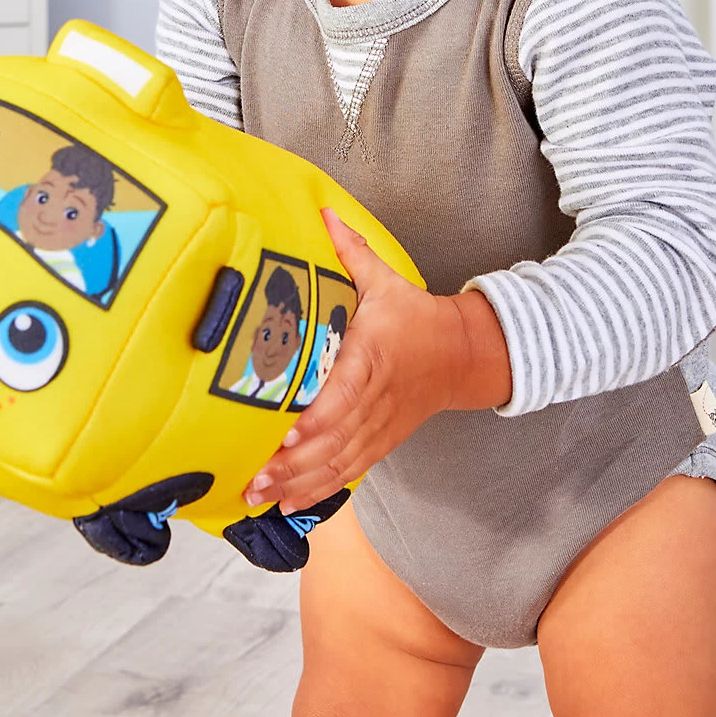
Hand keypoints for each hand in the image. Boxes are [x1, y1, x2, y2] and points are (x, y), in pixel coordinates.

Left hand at [245, 208, 511, 513]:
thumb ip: (350, 250)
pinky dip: (320, 490)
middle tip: (252, 477)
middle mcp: (373, 399)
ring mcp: (378, 426)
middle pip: (332, 440)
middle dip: (291, 464)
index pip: (343, 394)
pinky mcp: (380, 442)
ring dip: (298, 484)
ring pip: (337, 462)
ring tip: (259, 496)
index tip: (283, 434)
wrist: (463, 355)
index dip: (315, 419)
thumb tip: (323, 212)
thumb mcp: (386, 279)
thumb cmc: (416, 317)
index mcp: (372, 357)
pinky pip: (349, 471)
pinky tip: (290, 504)